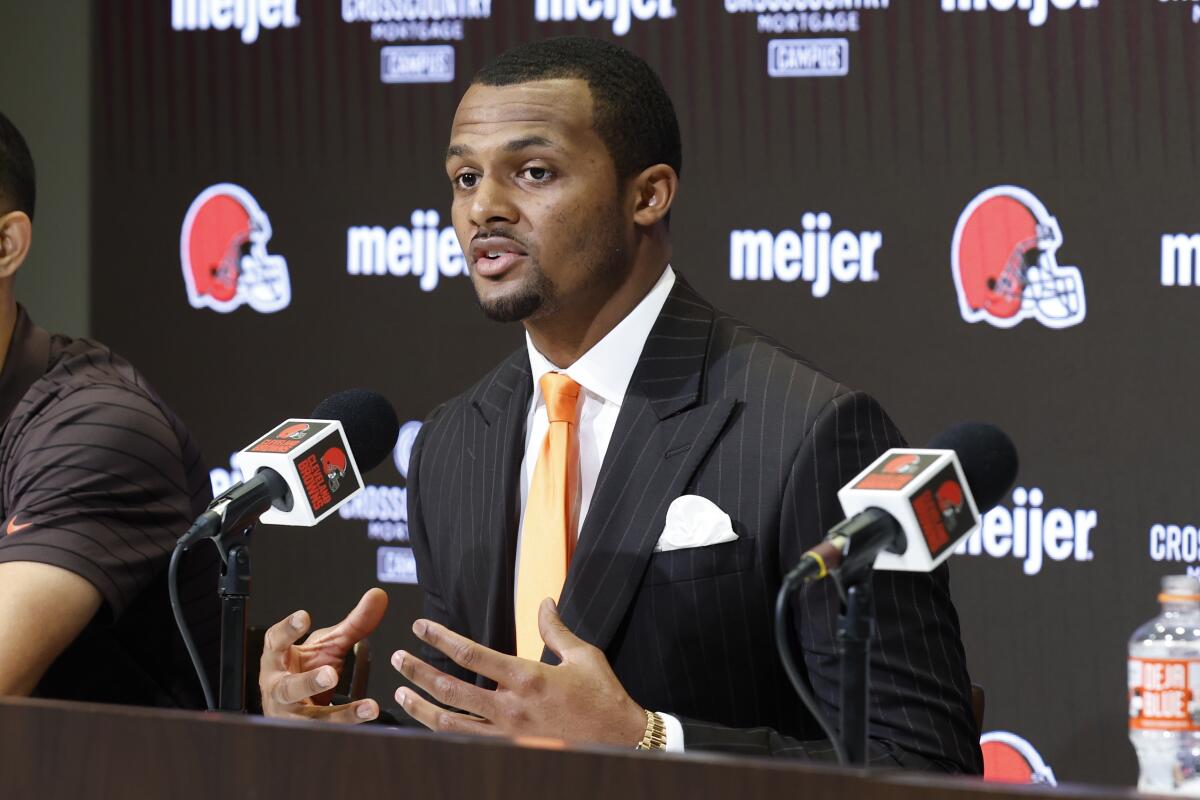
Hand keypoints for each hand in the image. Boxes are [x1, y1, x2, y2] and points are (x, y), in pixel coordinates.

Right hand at [259, 587, 387, 721]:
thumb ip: (353, 624)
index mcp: (278, 659)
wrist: (294, 706)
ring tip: (367, 708)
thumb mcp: (328, 645)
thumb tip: (378, 596)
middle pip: (288, 688)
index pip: (275, 641)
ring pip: (310, 719)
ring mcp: (290, 715)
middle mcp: (278, 688)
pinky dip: (349, 726)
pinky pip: (327, 733)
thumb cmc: (306, 669)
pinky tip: (369, 717)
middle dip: (309, 682)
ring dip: (338, 715)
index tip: (304, 616)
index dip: (288, 629)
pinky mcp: (306, 732)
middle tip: (331, 674)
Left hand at [392, 598, 645, 745]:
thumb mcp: (583, 656)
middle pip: (451, 689)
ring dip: (421, 708)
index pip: (471, 654)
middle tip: (397, 659)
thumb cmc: (603, 698)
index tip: (421, 627)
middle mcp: (511, 706)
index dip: (441, 638)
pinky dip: (443, 733)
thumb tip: (544, 603)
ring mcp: (508, 734)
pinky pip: (468, 743)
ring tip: (400, 695)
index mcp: (527, 677)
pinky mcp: (511, 750)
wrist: (621, 742)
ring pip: (451, 723)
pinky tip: (430, 724)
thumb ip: (555, 630)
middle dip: (418, 672)